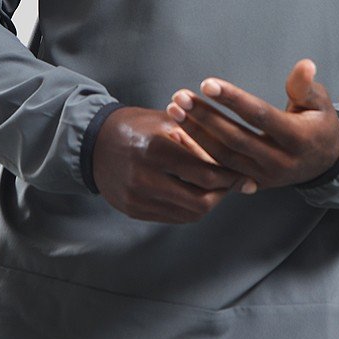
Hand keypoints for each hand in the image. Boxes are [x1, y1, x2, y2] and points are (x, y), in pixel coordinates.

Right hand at [92, 106, 255, 223]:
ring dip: (209, 203)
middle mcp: (144, 177)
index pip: (205, 173)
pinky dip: (190, 209)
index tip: (244, 173)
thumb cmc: (138, 126)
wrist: (94, 141)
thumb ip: (200, 139)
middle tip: (235, 183)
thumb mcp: (168, 120)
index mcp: (155, 148)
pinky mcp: (133, 210)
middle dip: (223, 193)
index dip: (229, 176)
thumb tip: (236, 161)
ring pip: (189, 213)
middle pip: (200, 199)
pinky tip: (196, 195)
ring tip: (218, 189)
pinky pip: (173, 218)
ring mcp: (136, 197)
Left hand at [165, 59, 338, 192]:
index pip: (260, 116)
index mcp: (297, 138)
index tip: (207, 83)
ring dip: (195, 134)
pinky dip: (197, 154)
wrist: (324, 163)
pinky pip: (219, 171)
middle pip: (236, 138)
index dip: (233, 99)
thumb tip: (305, 65)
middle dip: (205, 117)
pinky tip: (177, 135)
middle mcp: (280, 161)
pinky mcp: (251, 184)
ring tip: (174, 111)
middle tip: (180, 97)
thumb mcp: (320, 103)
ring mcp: (264, 176)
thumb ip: (306, 86)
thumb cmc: (318, 124)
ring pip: (224, 157)